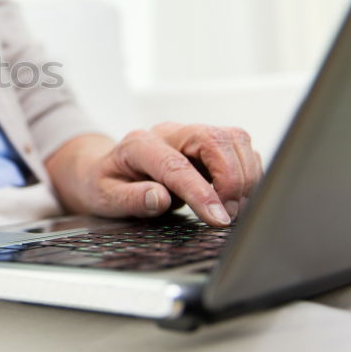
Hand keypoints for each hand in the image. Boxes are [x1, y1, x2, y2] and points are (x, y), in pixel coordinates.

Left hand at [50, 123, 262, 226]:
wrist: (102, 169)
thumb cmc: (103, 184)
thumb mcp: (104, 197)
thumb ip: (130, 198)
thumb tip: (160, 198)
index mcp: (139, 145)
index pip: (176, 165)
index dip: (201, 192)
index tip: (218, 218)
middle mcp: (168, 133)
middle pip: (214, 140)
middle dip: (231, 179)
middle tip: (227, 215)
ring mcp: (190, 135)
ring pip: (234, 139)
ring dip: (244, 175)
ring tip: (233, 208)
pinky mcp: (208, 143)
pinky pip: (240, 147)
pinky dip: (248, 171)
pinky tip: (237, 195)